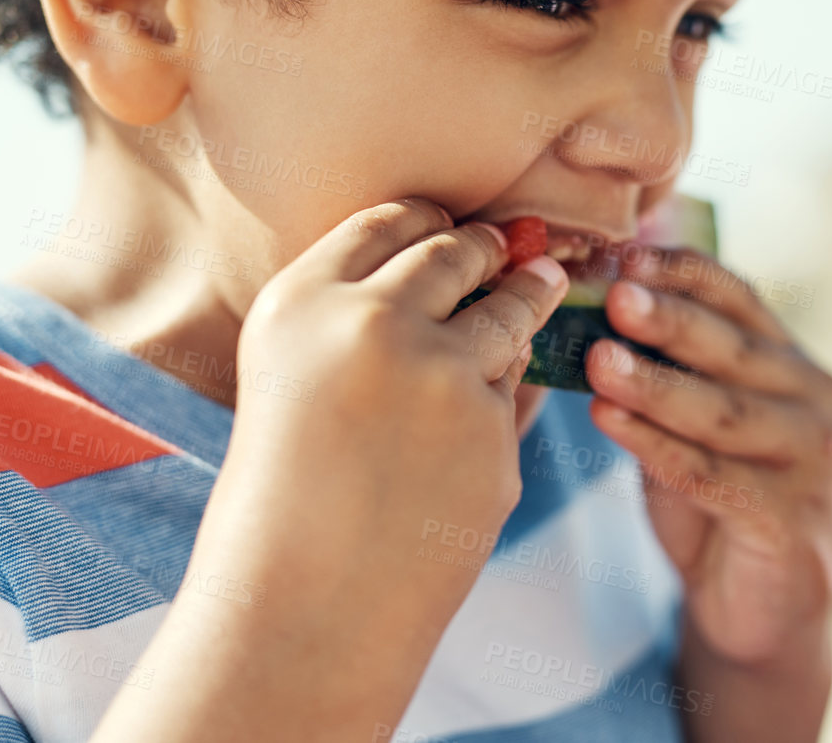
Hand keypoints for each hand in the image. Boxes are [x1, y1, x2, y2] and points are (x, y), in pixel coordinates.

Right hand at [93, 198, 569, 742]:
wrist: (302, 611)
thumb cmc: (287, 496)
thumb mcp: (293, 378)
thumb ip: (358, 319)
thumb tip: (469, 260)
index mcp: (300, 302)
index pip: (387, 221)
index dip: (429, 219)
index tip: (451, 222)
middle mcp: (371, 321)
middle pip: (455, 252)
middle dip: (487, 249)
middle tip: (508, 246)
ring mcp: (440, 373)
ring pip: (507, 311)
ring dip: (528, 296)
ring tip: (544, 283)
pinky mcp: (491, 428)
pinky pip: (513, 390)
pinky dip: (504, 396)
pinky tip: (474, 424)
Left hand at [583, 246, 831, 667]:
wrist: (764, 606)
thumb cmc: (720, 495)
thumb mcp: (697, 419)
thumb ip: (667, 365)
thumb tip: (596, 296)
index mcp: (792, 362)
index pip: (739, 297)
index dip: (683, 272)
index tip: (625, 254)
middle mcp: (814, 401)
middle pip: (733, 350)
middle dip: (670, 321)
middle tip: (615, 295)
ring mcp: (810, 463)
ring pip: (722, 413)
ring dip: (656, 385)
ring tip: (598, 361)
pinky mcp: (788, 522)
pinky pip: (712, 477)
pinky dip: (657, 447)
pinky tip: (609, 421)